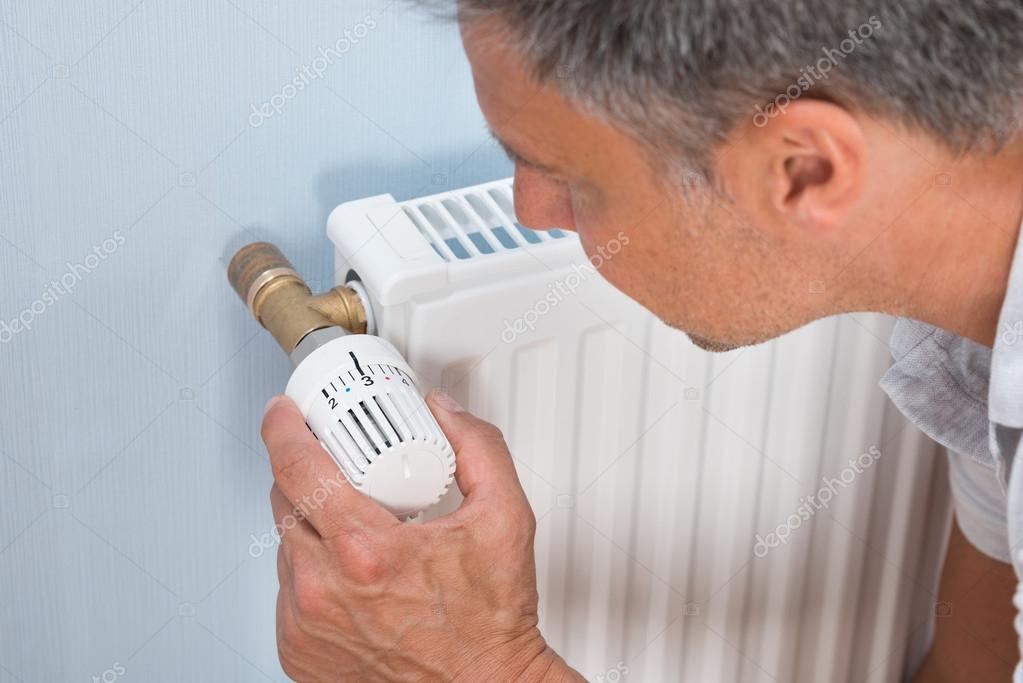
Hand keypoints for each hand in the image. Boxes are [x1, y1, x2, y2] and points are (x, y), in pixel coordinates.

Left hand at [260, 390, 581, 681]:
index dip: (284, 429)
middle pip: (284, 502)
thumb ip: (478, 449)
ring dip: (311, 525)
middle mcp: (323, 591)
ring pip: (284, 545)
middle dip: (306, 474)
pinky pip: (287, 588)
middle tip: (340, 469)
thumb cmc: (491, 623)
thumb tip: (442, 412)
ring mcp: (304, 624)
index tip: (285, 413)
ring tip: (360, 529)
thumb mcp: (505, 518)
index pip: (298, 469)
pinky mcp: (297, 651)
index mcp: (366, 552)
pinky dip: (311, 571)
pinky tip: (352, 574)